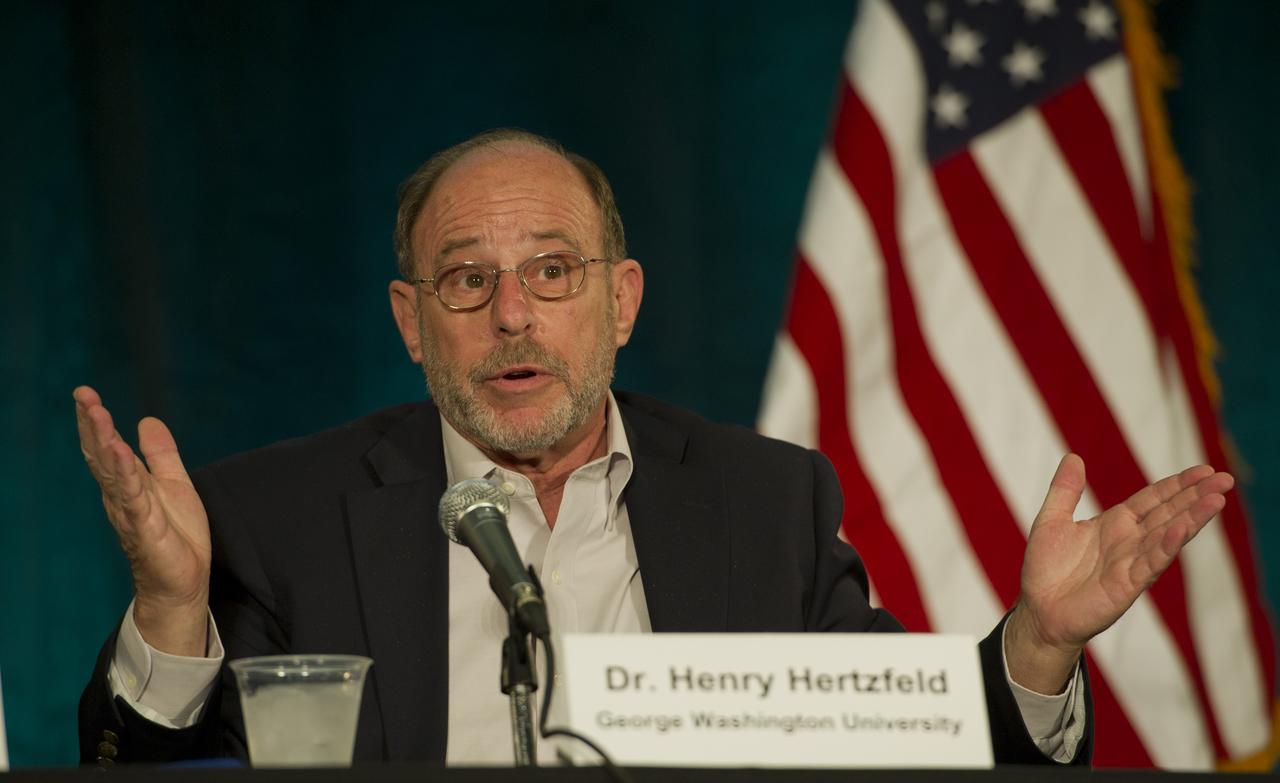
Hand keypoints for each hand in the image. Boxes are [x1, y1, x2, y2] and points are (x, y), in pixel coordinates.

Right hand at [74, 386, 211, 655]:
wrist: (184, 582)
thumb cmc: (176, 537)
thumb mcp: (174, 485)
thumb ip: (160, 455)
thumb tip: (147, 419)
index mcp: (129, 484)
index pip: (108, 447)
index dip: (96, 421)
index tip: (85, 393)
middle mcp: (122, 496)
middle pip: (103, 455)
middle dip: (93, 425)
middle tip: (83, 395)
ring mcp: (131, 513)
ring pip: (114, 472)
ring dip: (105, 443)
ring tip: (98, 414)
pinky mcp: (145, 530)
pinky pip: (134, 499)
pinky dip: (126, 476)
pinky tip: (120, 453)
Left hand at [1005, 453, 1232, 693]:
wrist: (1039, 610)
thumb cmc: (1047, 569)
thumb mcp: (1051, 520)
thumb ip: (1065, 490)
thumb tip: (1073, 456)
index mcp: (1116, 524)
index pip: (1154, 498)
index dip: (1178, 484)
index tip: (1205, 470)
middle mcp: (1130, 541)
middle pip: (1169, 513)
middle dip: (1196, 496)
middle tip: (1225, 479)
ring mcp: (1132, 562)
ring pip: (1168, 535)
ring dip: (1192, 518)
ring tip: (1217, 500)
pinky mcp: (1127, 584)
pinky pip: (1150, 562)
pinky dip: (1167, 546)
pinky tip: (1182, 530)